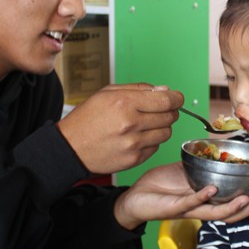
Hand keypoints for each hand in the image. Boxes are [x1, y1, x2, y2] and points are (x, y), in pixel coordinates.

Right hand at [58, 84, 183, 174]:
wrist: (70, 147)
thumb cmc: (88, 118)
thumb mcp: (108, 93)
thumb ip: (139, 89)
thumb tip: (166, 91)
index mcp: (124, 103)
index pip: (166, 100)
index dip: (177, 98)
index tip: (178, 98)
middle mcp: (131, 124)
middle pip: (170, 116)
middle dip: (169, 111)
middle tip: (160, 110)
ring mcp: (133, 144)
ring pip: (166, 133)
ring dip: (161, 127)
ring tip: (146, 124)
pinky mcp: (134, 160)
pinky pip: (155, 148)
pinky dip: (151, 141)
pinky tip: (137, 137)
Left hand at [113, 162, 248, 229]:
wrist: (135, 196)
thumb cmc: (159, 186)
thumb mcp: (183, 171)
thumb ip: (198, 165)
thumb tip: (213, 149)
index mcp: (203, 199)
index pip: (229, 205)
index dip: (246, 202)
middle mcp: (199, 207)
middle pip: (227, 214)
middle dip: (246, 208)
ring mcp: (188, 208)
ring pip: (214, 213)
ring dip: (231, 207)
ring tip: (244, 199)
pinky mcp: (174, 207)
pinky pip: (191, 203)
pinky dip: (203, 196)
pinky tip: (212, 189)